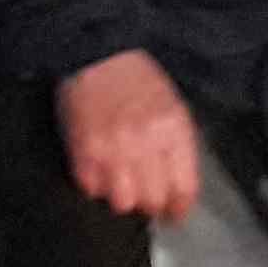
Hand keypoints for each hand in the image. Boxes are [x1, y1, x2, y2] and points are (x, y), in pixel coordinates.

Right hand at [57, 49, 199, 221]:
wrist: (95, 53)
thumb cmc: (136, 79)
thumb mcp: (172, 107)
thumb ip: (177, 148)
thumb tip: (178, 189)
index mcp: (173, 129)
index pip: (184, 190)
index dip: (178, 208)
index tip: (173, 213)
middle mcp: (145, 142)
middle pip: (153, 201)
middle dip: (149, 202)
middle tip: (142, 194)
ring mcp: (112, 149)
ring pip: (122, 203)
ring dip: (121, 196)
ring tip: (118, 181)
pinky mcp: (83, 151)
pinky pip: (92, 189)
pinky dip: (95, 184)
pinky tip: (98, 168)